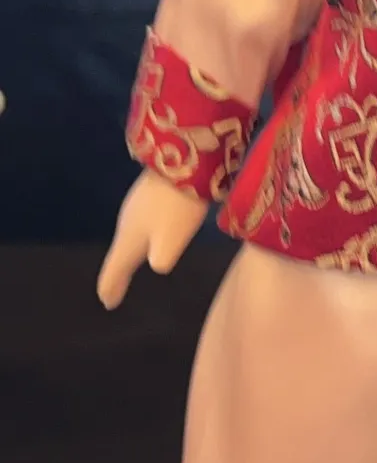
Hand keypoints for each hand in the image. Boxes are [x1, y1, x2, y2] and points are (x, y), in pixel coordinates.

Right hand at [97, 169, 208, 309]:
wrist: (183, 160)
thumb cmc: (175, 208)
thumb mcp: (169, 243)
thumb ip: (160, 260)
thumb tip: (157, 264)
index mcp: (128, 239)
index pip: (115, 268)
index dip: (111, 286)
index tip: (108, 303)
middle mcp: (127, 222)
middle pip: (119, 253)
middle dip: (117, 272)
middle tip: (114, 290)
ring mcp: (137, 206)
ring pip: (129, 236)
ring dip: (130, 252)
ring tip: (130, 265)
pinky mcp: (150, 193)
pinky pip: (141, 223)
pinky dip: (142, 236)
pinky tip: (151, 234)